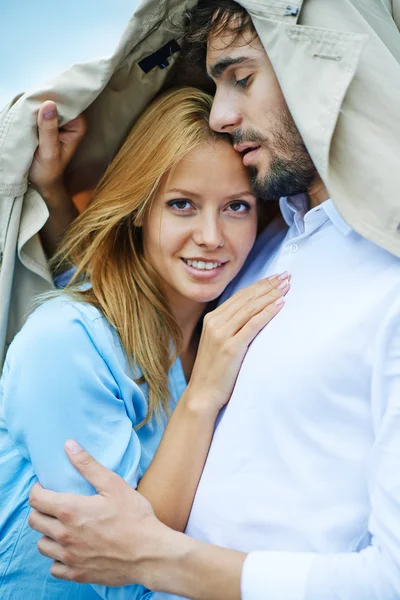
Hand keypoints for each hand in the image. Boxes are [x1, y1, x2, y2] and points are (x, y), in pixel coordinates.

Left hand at [28, 440, 168, 586]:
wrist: (149, 553)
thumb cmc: (134, 517)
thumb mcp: (113, 485)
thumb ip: (88, 464)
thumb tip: (69, 446)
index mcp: (70, 511)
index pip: (36, 500)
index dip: (37, 490)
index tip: (45, 486)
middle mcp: (64, 535)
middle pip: (34, 521)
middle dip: (40, 509)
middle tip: (53, 504)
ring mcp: (69, 557)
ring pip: (42, 545)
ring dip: (47, 533)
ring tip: (61, 526)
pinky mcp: (77, 574)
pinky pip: (55, 568)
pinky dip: (58, 558)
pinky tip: (70, 549)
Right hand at [29, 101, 86, 202]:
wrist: (42, 181)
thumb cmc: (49, 171)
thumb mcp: (49, 152)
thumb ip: (49, 129)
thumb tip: (49, 105)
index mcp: (78, 127)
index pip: (69, 103)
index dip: (55, 98)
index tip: (41, 100)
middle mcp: (71, 121)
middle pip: (58, 100)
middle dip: (44, 100)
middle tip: (30, 104)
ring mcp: (59, 121)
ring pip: (48, 103)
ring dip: (37, 104)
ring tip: (26, 108)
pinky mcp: (48, 122)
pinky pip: (41, 109)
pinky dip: (33, 109)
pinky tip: (26, 111)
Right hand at [187, 273, 289, 413]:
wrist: (203, 394)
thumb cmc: (215, 371)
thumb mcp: (219, 342)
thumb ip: (231, 327)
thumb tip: (253, 314)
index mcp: (212, 319)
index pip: (240, 296)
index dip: (259, 285)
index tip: (276, 277)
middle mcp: (215, 323)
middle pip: (247, 298)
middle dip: (268, 285)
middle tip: (286, 276)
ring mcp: (222, 334)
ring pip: (250, 308)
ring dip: (271, 295)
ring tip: (287, 287)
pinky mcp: (231, 347)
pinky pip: (252, 325)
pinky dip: (267, 312)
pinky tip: (280, 304)